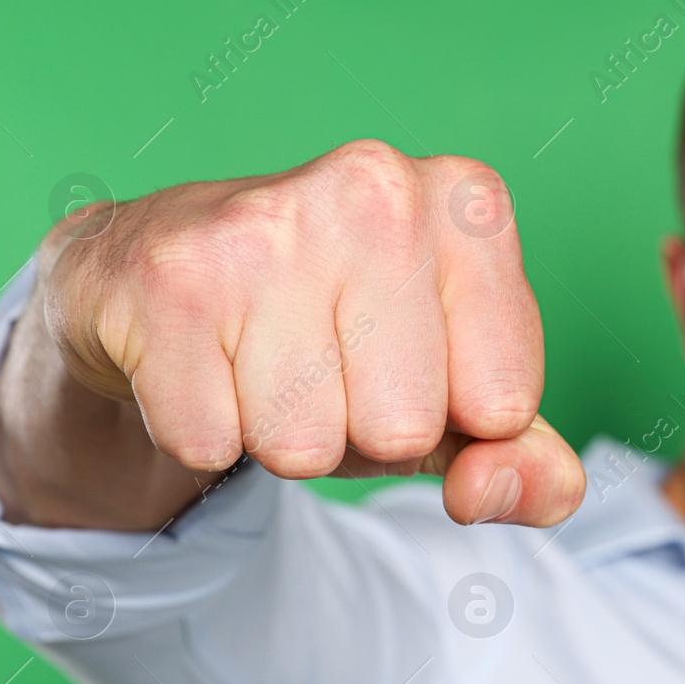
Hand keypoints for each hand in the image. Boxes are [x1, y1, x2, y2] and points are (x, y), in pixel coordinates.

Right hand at [37, 139, 585, 526]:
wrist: (154, 273)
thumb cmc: (336, 334)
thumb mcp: (464, 398)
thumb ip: (530, 465)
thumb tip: (482, 494)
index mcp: (469, 205)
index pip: (504, 404)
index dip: (454, 417)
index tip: (411, 362)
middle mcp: (378, 189)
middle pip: (404, 428)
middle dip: (362, 432)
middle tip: (323, 363)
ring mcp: (269, 224)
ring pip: (303, 446)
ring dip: (281, 435)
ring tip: (264, 359)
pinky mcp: (170, 277)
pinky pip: (211, 444)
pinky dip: (204, 431)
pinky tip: (203, 360)